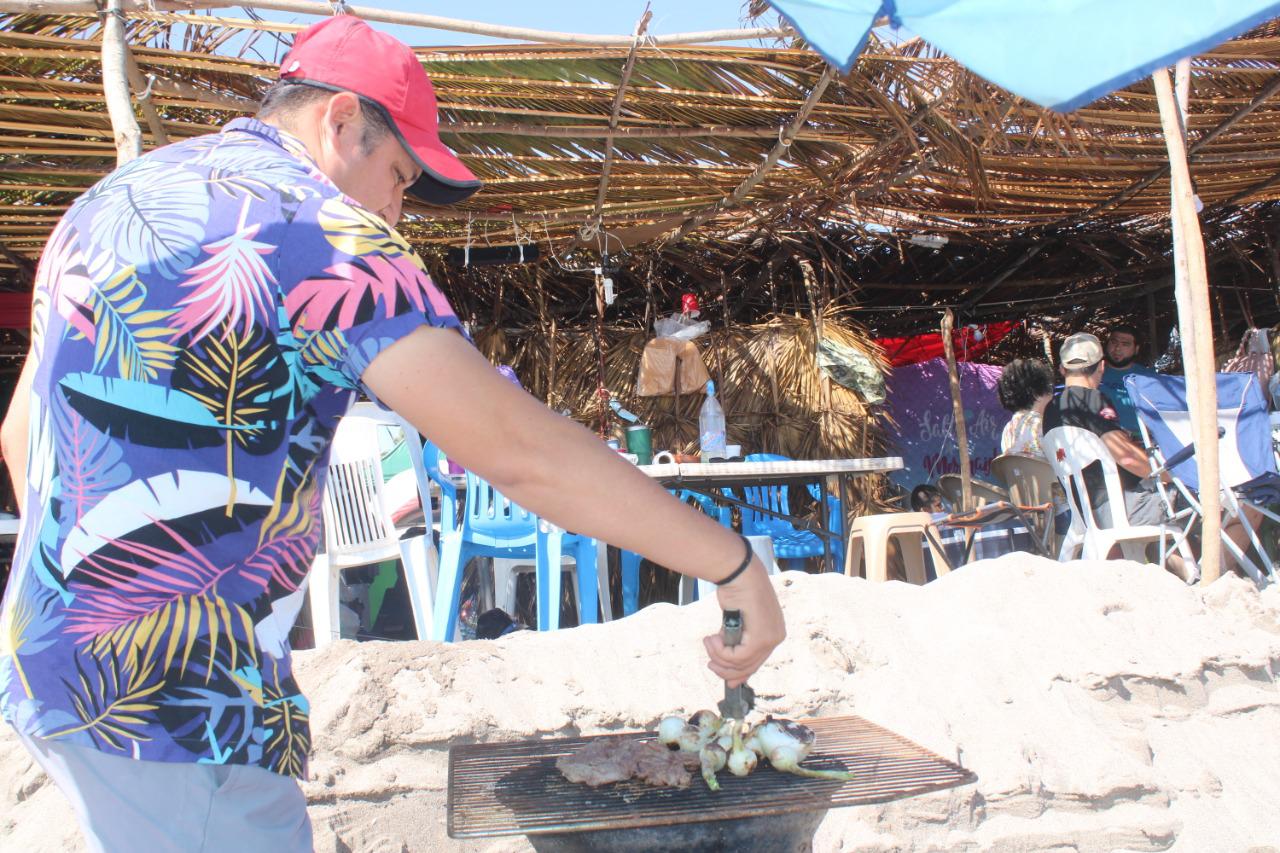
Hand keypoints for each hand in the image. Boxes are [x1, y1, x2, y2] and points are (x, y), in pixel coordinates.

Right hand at [703, 558, 784, 686]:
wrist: (739, 572)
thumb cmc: (736, 590)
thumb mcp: (737, 621)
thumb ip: (736, 643)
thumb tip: (728, 666)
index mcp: (773, 632)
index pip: (756, 663)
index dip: (738, 673)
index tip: (724, 677)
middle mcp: (776, 637)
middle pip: (749, 668)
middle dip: (725, 669)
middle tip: (710, 663)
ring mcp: (770, 638)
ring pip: (740, 664)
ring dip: (718, 656)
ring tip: (709, 641)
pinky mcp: (760, 637)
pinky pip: (737, 656)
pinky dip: (720, 651)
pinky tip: (712, 638)